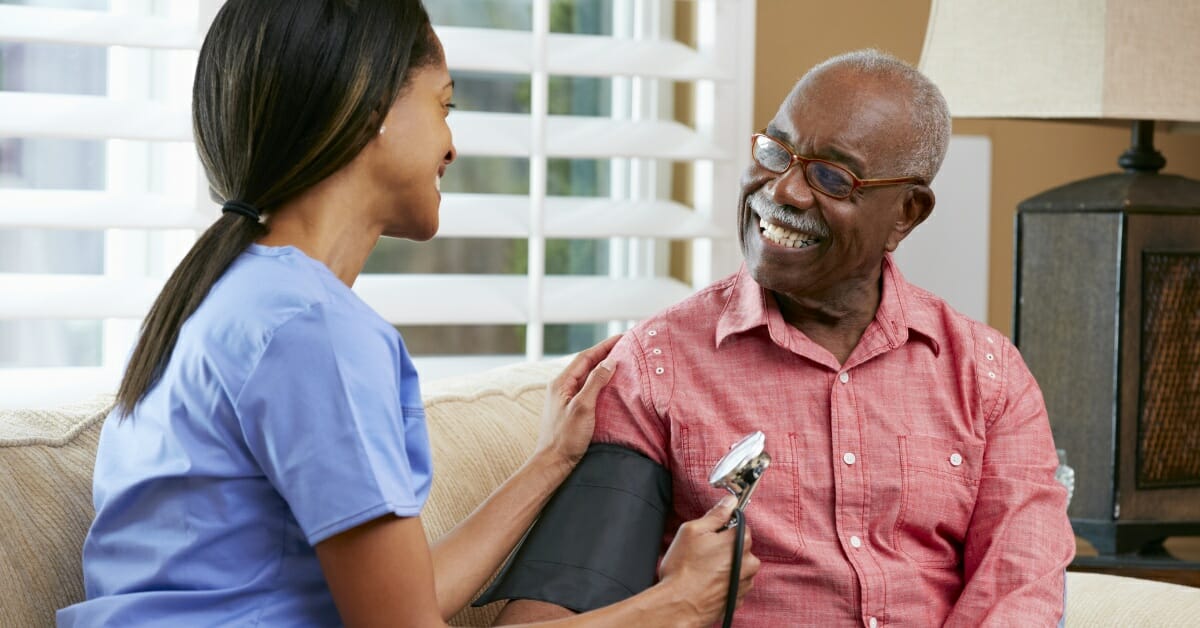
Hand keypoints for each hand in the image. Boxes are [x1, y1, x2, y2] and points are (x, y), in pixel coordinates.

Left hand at [533, 334, 619, 467]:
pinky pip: (588, 389)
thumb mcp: (583, 408)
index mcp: (561, 382)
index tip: (623, 337)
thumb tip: (610, 362)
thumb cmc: (566, 438)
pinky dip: (602, 382)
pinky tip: (613, 385)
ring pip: (588, 376)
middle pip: (586, 364)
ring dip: (604, 367)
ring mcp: (566, 398)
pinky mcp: (572, 409)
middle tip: (626, 346)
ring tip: (623, 361)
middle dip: (605, 353)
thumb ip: (595, 383)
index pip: (585, 357)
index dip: (604, 346)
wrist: (553, 464)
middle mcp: (562, 387)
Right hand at [657, 496, 760, 624]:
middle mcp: (749, 562)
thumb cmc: (683, 569)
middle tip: (702, 553)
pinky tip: (707, 583)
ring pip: (738, 565)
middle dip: (724, 547)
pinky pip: (734, 583)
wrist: (680, 605)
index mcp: (739, 541)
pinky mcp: (739, 598)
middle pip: (740, 546)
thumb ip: (715, 514)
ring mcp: (745, 582)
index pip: (740, 525)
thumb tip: (730, 501)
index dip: (723, 527)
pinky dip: (724, 582)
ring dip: (725, 566)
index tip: (711, 533)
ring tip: (703, 571)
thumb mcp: (693, 531)